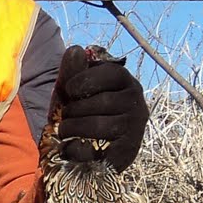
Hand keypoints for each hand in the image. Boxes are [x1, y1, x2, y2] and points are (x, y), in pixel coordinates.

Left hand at [54, 46, 148, 169]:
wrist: (93, 152)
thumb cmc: (84, 114)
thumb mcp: (75, 91)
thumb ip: (73, 71)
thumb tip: (76, 49)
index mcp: (127, 83)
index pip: (113, 73)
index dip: (85, 80)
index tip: (70, 90)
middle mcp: (137, 104)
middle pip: (102, 101)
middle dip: (74, 109)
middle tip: (66, 115)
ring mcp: (134, 129)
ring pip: (98, 125)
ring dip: (72, 127)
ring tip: (64, 130)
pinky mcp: (126, 152)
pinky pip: (96, 148)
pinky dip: (75, 148)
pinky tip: (69, 147)